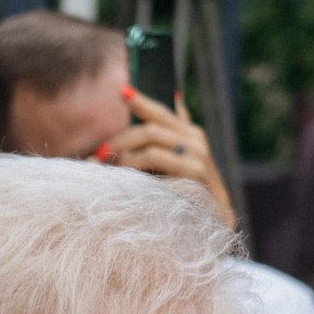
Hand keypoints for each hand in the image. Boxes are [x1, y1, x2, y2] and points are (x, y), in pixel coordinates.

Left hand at [104, 86, 235, 229]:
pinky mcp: (194, 175)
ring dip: (124, 156)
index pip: (161, 113)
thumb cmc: (192, 190)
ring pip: (151, 145)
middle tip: (99, 154)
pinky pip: (157, 162)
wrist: (214, 221)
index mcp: (189, 134)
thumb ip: (175, 132)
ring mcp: (197, 157)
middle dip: (120, 140)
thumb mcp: (184, 159)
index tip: (122, 92)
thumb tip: (176, 96)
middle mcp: (195, 141)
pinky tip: (124, 177)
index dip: (141, 102)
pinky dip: (136, 168)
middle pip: (150, 129)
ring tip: (109, 169)